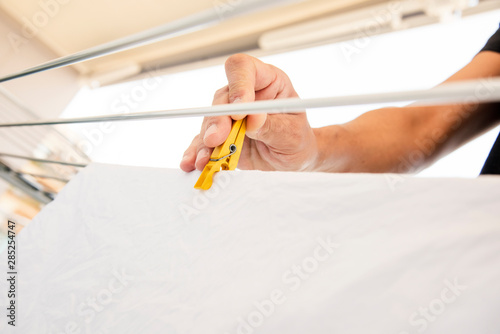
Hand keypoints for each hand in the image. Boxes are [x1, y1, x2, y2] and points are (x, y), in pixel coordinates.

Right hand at [180, 54, 318, 171]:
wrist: (293, 160)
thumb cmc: (297, 140)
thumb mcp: (292, 134)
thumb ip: (272, 126)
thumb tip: (252, 119)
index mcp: (267, 82)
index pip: (245, 69)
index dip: (238, 85)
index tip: (239, 110)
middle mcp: (245, 95)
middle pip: (222, 98)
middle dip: (217, 120)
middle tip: (216, 139)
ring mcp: (230, 116)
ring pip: (210, 121)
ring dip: (205, 142)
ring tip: (205, 160)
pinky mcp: (221, 136)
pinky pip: (204, 142)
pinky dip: (198, 153)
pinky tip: (193, 162)